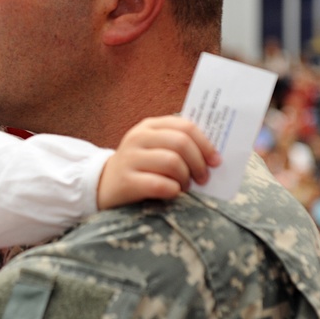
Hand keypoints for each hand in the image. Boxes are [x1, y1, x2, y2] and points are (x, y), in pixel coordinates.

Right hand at [97, 115, 219, 208]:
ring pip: (172, 162)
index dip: (206, 144)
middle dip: (199, 163)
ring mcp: (130, 158)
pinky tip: (173, 192)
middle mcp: (138, 138)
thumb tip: (214, 156)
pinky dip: (173, 190)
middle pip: (181, 143)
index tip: (216, 161)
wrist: (103, 184)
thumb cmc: (141, 167)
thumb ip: (179, 145)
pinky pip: (160, 184)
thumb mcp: (155, 148)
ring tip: (185, 186)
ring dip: (186, 178)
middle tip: (203, 178)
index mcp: (149, 126)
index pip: (185, 126)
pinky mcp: (126, 181)